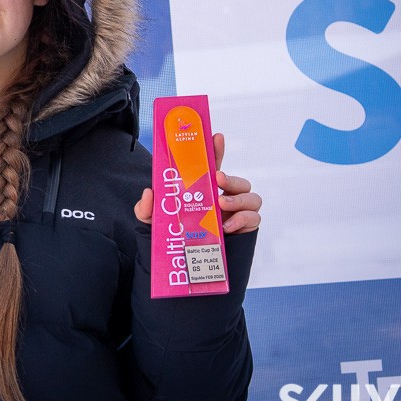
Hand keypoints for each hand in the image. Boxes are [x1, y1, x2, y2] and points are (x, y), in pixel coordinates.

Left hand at [134, 133, 261, 233]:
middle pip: (238, 181)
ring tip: (222, 204)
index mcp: (204, 189)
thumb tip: (149, 192)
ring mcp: (236, 213)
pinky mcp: (244, 229)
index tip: (217, 136)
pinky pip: (254, 219)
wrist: (183, 264)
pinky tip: (227, 226)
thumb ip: (146, 208)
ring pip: (251, 197)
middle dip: (232, 177)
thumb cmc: (173, 236)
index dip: (217, 150)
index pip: (213, 166)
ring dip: (239, 198)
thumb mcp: (153, 221)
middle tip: (218, 178)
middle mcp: (223, 198)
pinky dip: (244, 219)